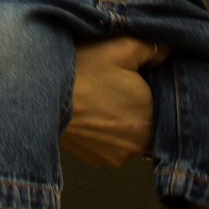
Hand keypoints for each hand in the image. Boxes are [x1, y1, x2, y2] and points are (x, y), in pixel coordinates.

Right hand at [62, 36, 164, 166]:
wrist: (40, 97)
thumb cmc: (82, 70)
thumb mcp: (122, 47)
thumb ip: (154, 48)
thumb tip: (168, 52)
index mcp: (150, 118)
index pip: (165, 108)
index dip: (154, 93)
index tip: (140, 80)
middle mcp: (137, 145)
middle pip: (147, 123)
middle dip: (137, 108)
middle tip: (118, 87)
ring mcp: (115, 157)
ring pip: (128, 136)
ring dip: (120, 122)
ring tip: (101, 99)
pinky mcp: (95, 161)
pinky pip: (108, 146)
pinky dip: (103, 132)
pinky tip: (90, 112)